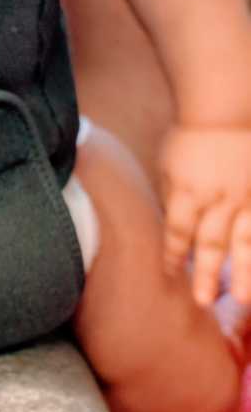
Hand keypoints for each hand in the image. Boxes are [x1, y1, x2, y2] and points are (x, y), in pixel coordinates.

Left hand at [161, 125, 250, 304]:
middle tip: (203, 302)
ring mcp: (245, 198)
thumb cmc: (190, 136)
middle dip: (206, 274)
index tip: (170, 272)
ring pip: (244, 242)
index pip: (178, 232)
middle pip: (210, 244)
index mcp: (187, 192)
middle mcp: (217, 200)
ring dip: (243, 273)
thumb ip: (172, 198)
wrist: (223, 109)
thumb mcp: (168, 165)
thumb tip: (175, 226)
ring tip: (243, 300)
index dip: (173, 254)